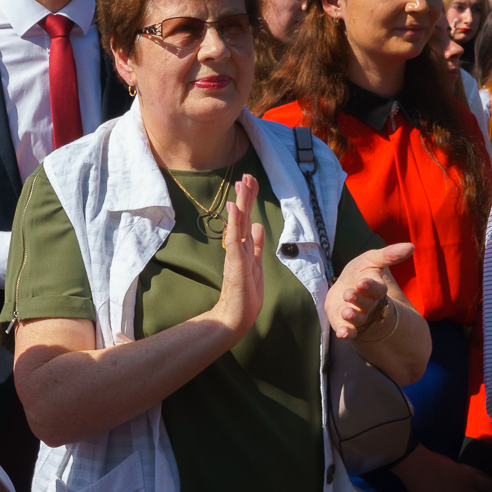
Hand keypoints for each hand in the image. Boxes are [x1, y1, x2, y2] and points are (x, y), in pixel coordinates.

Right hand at [207, 176, 264, 339]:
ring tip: (241, 184)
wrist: (236, 316)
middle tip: (246, 175)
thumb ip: (256, 245)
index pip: (248, 217)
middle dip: (245, 195)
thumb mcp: (256, 264)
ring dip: (240, 203)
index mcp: (246, 246)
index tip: (249, 181)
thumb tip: (258, 225)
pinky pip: (234, 239)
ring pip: (237, 223)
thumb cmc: (245, 293)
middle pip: (242, 216)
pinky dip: (234, 223)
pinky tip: (233, 208)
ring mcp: (235, 253)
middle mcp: (239, 246)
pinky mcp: (234, 262)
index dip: (249, 199)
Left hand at [325, 243, 413, 338]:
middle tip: (350, 294)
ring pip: (358, 318)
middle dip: (358, 299)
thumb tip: (412, 246)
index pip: (377, 289)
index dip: (370, 286)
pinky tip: (342, 333)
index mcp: (376, 289)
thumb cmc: (361, 275)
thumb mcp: (371, 260)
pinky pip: (349, 331)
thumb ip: (389, 254)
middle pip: (367, 304)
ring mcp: (358, 316)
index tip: (361, 282)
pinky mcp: (345, 325)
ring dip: (353, 316)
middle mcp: (368, 304)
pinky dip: (346, 333)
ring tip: (347, 312)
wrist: (344, 292)